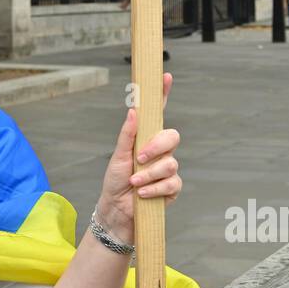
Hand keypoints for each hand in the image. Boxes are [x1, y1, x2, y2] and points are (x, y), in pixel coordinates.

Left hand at [95, 72, 180, 242]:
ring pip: (171, 163)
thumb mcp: (117, 156)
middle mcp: (160, 152)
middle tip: (140, 157)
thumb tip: (133, 110)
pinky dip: (155, 188)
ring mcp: (167, 169)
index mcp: (146, 139)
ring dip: (149, 174)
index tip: (165, 76)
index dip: (163, 95)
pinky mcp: (172, 188)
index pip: (158, 114)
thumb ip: (126, 134)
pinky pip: (172, 183)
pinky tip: (142, 193)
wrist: (116, 211)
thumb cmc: (115, 181)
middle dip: (157, 146)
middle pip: (172, 136)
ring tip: (135, 182)